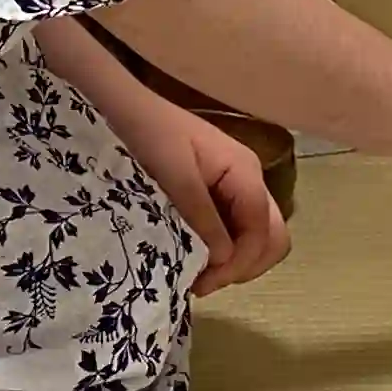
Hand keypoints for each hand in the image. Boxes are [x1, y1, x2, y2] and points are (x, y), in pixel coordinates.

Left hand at [123, 109, 293, 298]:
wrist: (120, 107)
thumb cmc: (146, 134)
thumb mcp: (172, 174)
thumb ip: (201, 216)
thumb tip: (225, 259)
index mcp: (244, 171)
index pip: (263, 229)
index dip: (240, 262)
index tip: (203, 282)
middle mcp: (248, 180)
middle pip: (271, 236)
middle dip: (244, 266)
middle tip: (203, 283)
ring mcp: (235, 188)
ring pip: (256, 237)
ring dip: (234, 263)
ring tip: (196, 275)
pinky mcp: (217, 195)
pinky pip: (234, 231)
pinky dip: (222, 252)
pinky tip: (194, 259)